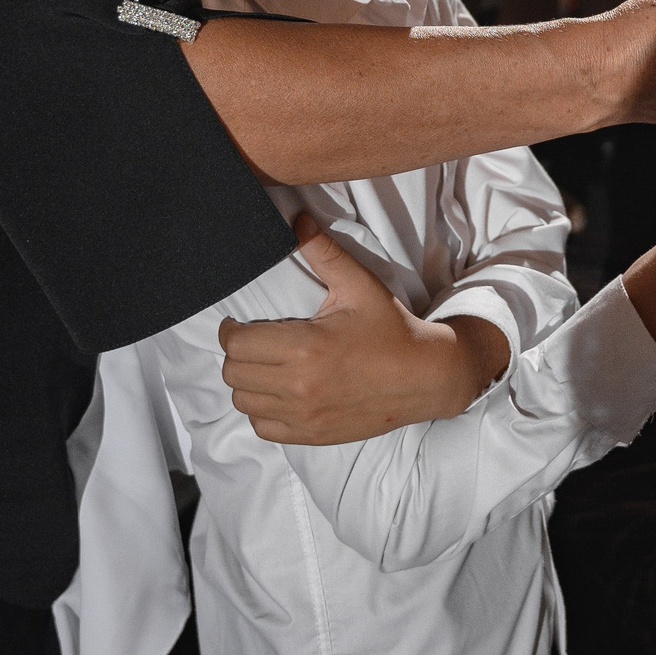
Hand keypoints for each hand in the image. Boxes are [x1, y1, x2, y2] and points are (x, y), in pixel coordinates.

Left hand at [217, 214, 508, 443]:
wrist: (424, 376)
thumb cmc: (391, 329)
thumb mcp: (359, 285)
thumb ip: (323, 252)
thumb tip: (297, 219)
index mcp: (305, 346)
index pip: (236, 343)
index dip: (231, 330)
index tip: (238, 323)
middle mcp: (299, 386)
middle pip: (233, 373)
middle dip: (237, 353)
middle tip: (253, 341)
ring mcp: (304, 415)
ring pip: (243, 402)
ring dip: (247, 383)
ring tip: (264, 366)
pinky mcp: (312, 434)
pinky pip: (263, 427)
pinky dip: (262, 411)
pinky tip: (277, 393)